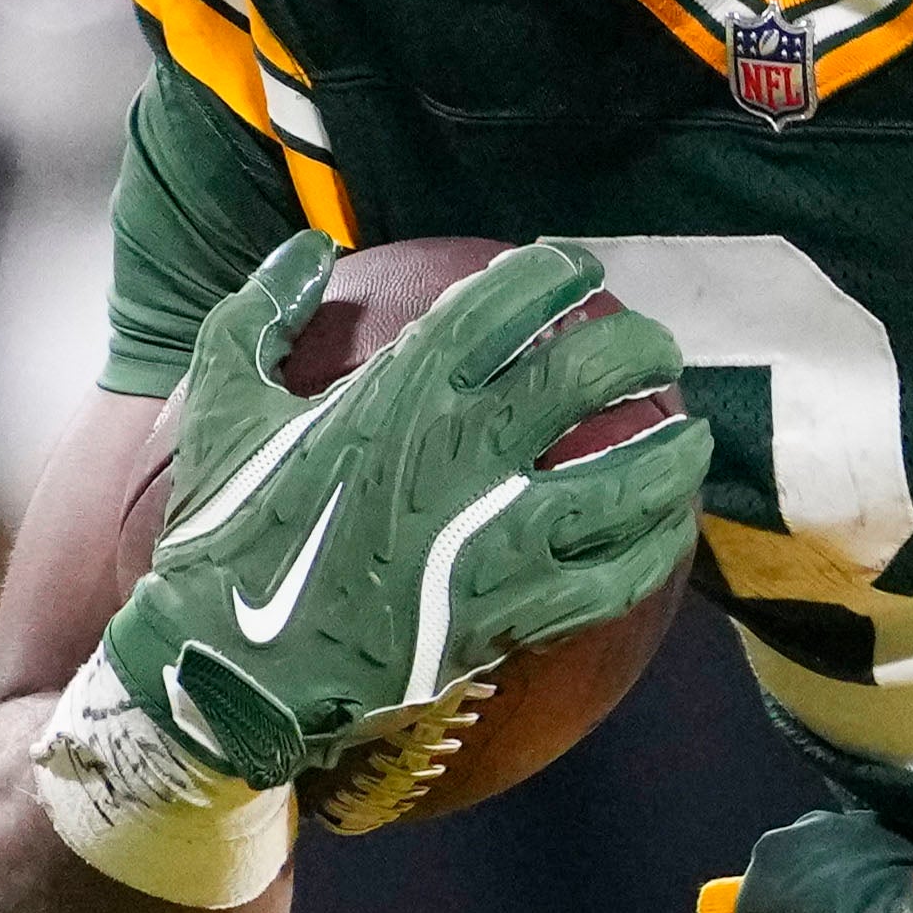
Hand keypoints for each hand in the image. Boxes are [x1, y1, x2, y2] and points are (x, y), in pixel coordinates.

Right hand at [94, 232, 701, 790]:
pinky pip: (616, 577)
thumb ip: (262, 311)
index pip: (511, 299)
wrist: (228, 665)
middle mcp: (467, 448)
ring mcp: (499, 534)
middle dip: (639, 348)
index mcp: (403, 387)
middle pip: (592, 372)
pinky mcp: (513, 612)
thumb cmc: (225, 530)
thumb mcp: (221, 402)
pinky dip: (657, 551)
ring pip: (630, 478)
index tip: (578, 268)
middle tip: (654, 350)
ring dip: (676, 450)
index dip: (557, 270)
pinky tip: (672, 534)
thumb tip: (305, 248)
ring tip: (692, 437)